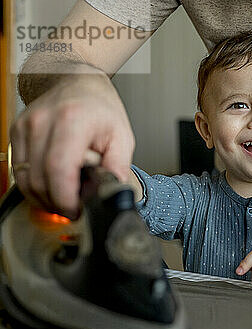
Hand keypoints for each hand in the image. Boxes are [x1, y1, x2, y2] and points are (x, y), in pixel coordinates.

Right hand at [10, 74, 134, 218]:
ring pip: (24, 179)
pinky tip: (53, 185)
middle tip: (75, 207)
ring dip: (44, 197)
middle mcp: (42, 122)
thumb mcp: (122, 135)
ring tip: (65, 197)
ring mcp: (25, 127)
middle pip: (38, 179)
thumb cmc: (99, 106)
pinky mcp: (16, 133)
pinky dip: (34, 185)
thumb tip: (113, 191)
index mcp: (72, 121)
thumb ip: (118, 166)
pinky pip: (18, 171)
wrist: (75, 81)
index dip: (65, 197)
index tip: (77, 209)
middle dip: (56, 203)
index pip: (58, 169)